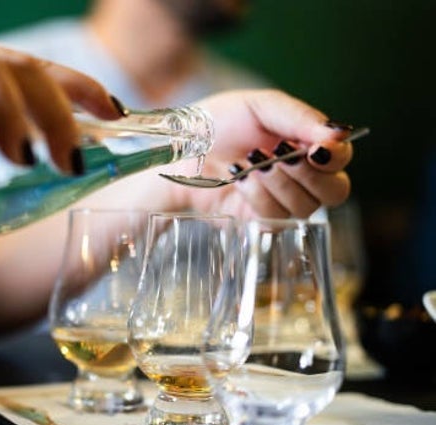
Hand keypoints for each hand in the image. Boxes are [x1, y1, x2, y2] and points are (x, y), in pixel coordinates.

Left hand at [180, 89, 353, 217]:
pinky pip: (275, 219)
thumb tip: (340, 133)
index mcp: (306, 143)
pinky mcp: (259, 220)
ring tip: (249, 163)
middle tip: (278, 157)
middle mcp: (302, 176)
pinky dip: (257, 197)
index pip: (342, 157)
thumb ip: (299, 117)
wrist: (179, 151)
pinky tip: (239, 180)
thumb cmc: (218, 124)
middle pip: (335, 191)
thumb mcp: (258, 107)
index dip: (334, 156)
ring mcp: (282, 201)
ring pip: (304, 207)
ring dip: (276, 183)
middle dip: (307, 175)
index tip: (316, 149)